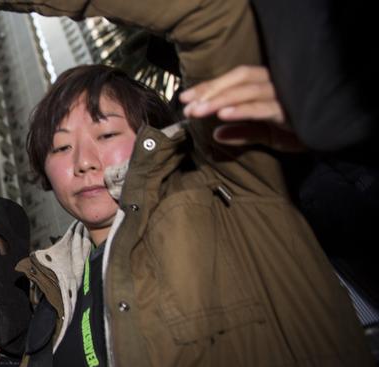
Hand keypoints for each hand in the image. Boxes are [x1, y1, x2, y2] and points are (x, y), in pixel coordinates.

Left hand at [180, 65, 304, 151]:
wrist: (331, 138)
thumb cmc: (300, 132)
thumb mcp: (267, 135)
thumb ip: (243, 132)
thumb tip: (216, 134)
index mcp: (268, 85)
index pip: (234, 79)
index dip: (209, 86)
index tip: (184, 97)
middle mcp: (276, 84)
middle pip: (240, 79)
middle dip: (211, 90)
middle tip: (188, 105)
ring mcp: (284, 96)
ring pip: (248, 91)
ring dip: (220, 100)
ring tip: (199, 110)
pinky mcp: (291, 111)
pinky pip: (262, 108)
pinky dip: (241, 110)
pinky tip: (223, 115)